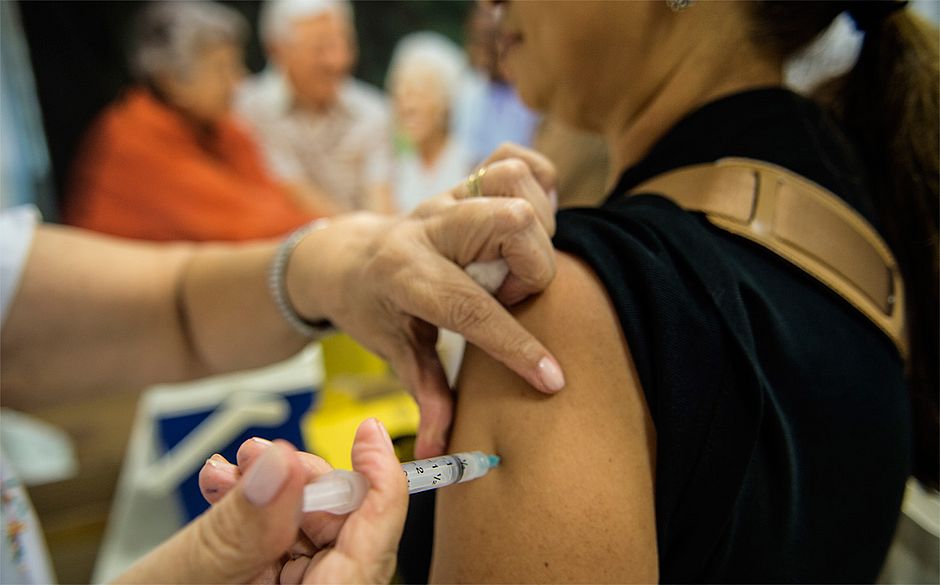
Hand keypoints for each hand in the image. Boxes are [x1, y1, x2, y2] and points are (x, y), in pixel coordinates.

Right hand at [114, 419, 406, 583]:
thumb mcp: (188, 573)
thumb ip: (242, 522)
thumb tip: (282, 465)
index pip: (374, 545)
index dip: (380, 483)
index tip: (369, 435)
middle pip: (343, 529)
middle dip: (302, 479)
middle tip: (260, 455)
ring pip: (309, 530)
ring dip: (269, 488)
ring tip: (228, 470)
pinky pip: (279, 542)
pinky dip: (253, 509)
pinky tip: (223, 488)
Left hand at [287, 146, 564, 456]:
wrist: (348, 257)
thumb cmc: (373, 308)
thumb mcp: (392, 351)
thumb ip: (426, 394)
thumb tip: (445, 450)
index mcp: (404, 274)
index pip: (468, 307)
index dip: (514, 346)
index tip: (551, 378)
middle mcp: (428, 227)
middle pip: (509, 222)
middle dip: (532, 268)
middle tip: (512, 296)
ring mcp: (447, 197)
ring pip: (514, 183)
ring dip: (535, 227)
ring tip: (516, 264)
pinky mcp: (464, 182)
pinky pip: (512, 159)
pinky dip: (536, 184)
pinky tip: (529, 221)